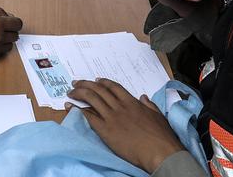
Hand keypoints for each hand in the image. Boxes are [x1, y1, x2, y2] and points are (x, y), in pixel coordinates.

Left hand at [67, 79, 186, 172]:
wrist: (158, 152)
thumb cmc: (161, 136)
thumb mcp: (157, 115)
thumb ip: (148, 105)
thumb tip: (142, 97)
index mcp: (132, 102)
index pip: (113, 87)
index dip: (102, 82)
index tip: (95, 80)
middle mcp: (119, 107)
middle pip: (98, 90)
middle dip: (85, 84)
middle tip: (76, 83)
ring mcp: (111, 117)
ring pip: (91, 99)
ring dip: (79, 93)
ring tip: (71, 92)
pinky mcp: (105, 130)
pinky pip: (88, 116)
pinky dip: (77, 109)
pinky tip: (70, 105)